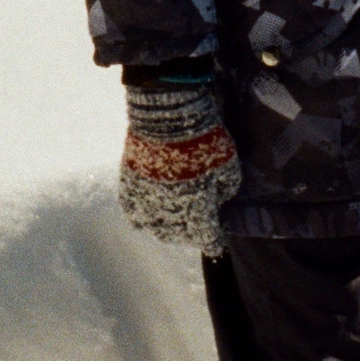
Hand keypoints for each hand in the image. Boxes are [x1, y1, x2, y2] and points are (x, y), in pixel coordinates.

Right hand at [120, 79, 240, 252]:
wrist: (167, 118)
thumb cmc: (204, 141)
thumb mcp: (229, 166)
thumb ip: (226, 189)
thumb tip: (218, 199)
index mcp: (197, 212)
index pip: (207, 239)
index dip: (213, 242)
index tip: (217, 242)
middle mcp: (169, 214)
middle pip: (180, 236)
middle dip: (192, 235)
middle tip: (197, 227)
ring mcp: (146, 202)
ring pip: (156, 228)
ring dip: (168, 229)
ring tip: (174, 223)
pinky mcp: (130, 187)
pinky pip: (133, 213)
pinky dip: (141, 217)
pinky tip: (146, 216)